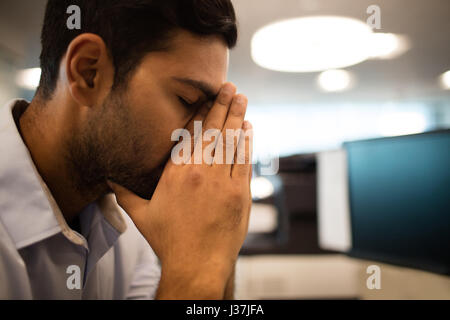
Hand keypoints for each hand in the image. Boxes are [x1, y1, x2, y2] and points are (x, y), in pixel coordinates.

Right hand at [108, 82, 252, 298]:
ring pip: (231, 142)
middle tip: (229, 87)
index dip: (200, 112)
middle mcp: (200, 172)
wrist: (196, 265)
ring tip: (241, 99)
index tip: (207, 97)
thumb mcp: (141, 215)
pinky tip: (248, 128)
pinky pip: (244, 161)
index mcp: (176, 173)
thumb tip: (108, 180)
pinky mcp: (239, 193)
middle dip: (222, 105)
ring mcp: (222, 182)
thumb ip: (123, 194)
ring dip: (237, 118)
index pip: (190, 134)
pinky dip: (246, 143)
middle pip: (213, 131)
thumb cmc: (168, 241)